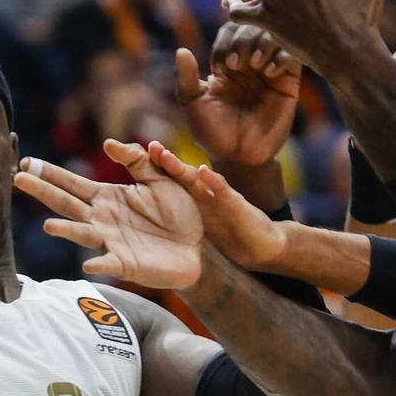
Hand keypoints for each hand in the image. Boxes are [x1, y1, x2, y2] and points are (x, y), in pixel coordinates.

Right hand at [15, 143, 204, 286]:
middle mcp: (102, 220)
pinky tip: (87, 263)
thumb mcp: (160, 178)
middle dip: (43, 192)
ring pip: (83, 234)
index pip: (73, 183)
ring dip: (66, 231)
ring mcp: (111, 243)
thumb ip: (137, 159)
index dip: (50, 173)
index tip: (27, 162)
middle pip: (67, 204)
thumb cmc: (177, 212)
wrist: (198, 246)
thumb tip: (108, 142)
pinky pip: (110, 263)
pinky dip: (99, 263)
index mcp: (108, 197)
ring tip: (49, 226)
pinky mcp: (126, 264)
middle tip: (18, 179)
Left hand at [141, 139, 285, 268]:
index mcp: (195, 198)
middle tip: (149, 148)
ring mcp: (221, 197)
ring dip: (181, 168)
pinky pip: (224, 192)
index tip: (136, 155)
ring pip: (198, 179)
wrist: (259, 247)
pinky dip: (214, 181)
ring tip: (164, 156)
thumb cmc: (229, 233)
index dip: (157, 169)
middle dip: (166, 162)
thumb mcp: (200, 225)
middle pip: (182, 175)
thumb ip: (179, 218)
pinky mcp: (237, 206)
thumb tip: (149, 218)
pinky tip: (204, 172)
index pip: (173, 180)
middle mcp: (206, 193)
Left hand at [177, 23, 300, 167]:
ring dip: (262, 43)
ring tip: (254, 64)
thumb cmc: (212, 132)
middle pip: (253, 27)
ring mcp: (270, 71)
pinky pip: (293, 58)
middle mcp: (250, 62)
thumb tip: (181, 51)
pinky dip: (282, 57)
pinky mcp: (288, 84)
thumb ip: (185, 78)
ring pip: (274, 37)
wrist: (237, 158)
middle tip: (236, 63)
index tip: (220, 68)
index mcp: (228, 61)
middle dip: (242, 40)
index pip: (230, 30)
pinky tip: (269, 73)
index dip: (225, 41)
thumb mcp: (192, 104)